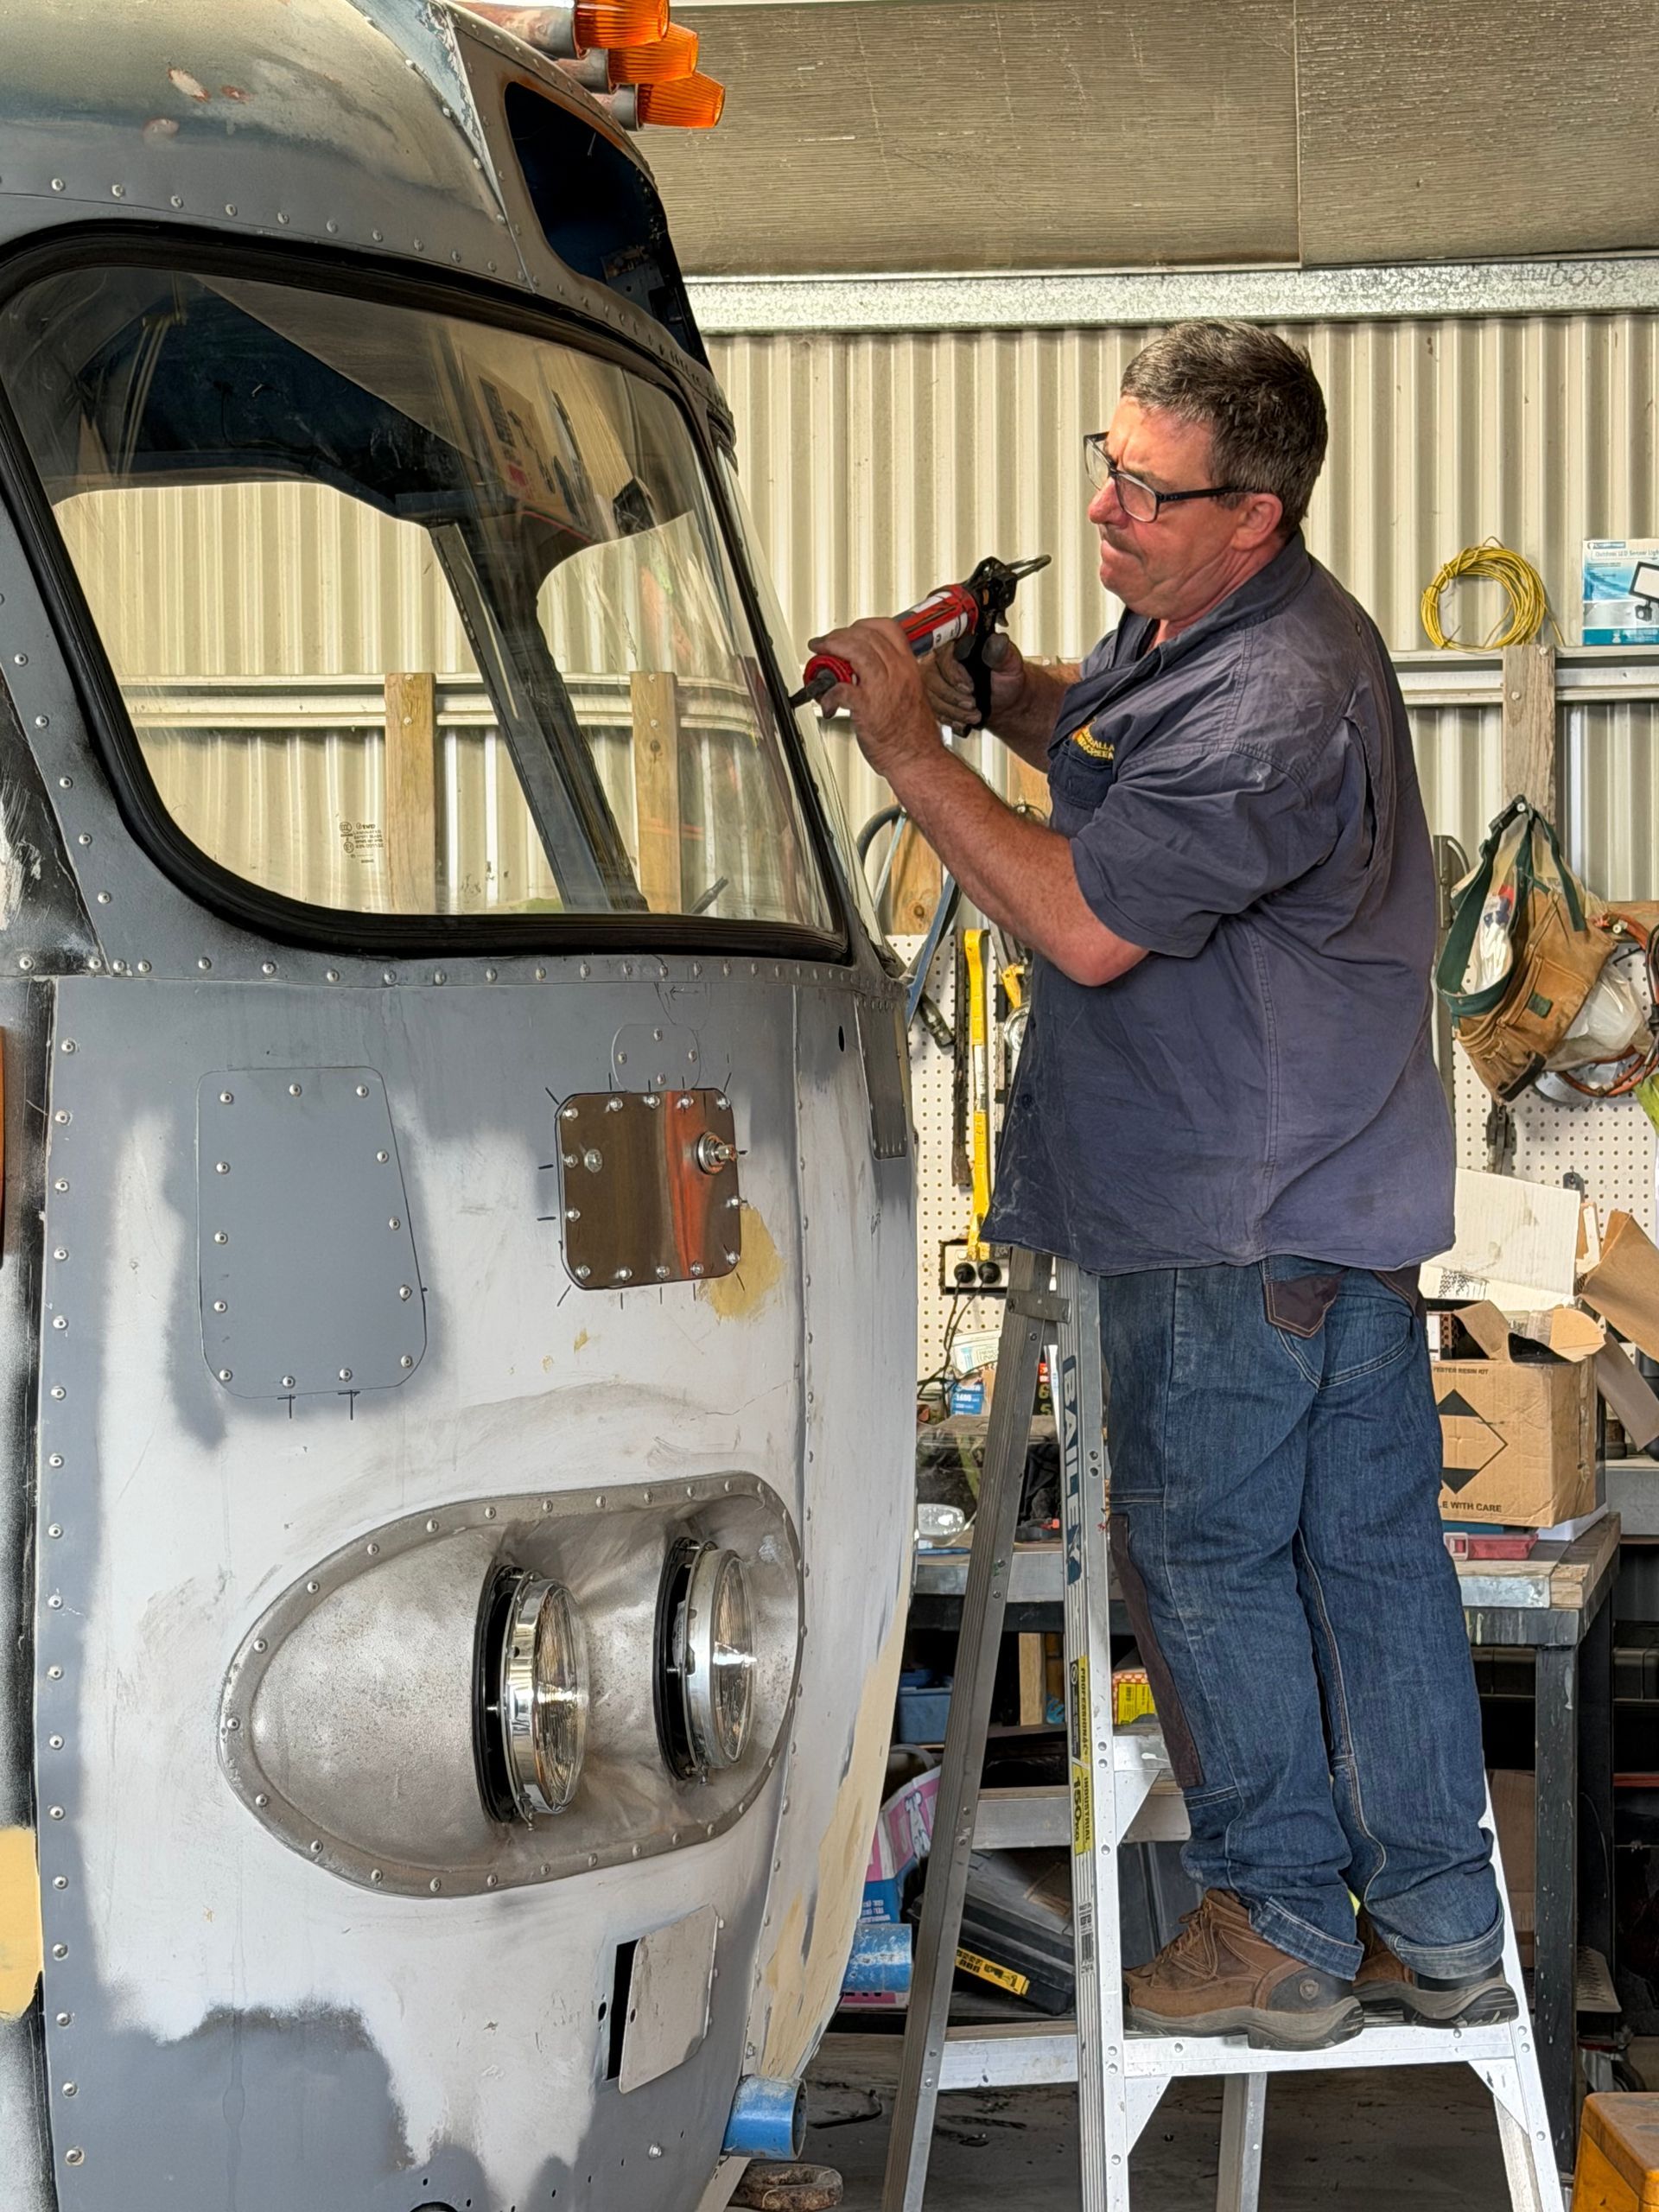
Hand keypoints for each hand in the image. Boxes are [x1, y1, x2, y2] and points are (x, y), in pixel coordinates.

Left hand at [805, 617, 939, 775]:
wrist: (918, 759)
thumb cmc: (914, 736)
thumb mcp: (910, 694)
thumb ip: (891, 678)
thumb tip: (868, 673)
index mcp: (908, 667)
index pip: (887, 628)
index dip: (863, 625)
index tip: (849, 632)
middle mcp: (897, 673)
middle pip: (866, 635)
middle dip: (840, 635)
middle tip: (826, 643)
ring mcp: (883, 688)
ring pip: (855, 651)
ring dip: (832, 649)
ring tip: (820, 656)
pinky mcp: (867, 708)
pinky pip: (842, 689)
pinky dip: (828, 692)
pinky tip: (826, 699)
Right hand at [920, 631, 1028, 733]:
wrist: (1006, 702)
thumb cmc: (1007, 680)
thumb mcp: (1011, 665)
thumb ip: (1002, 653)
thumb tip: (995, 642)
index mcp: (958, 645)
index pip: (942, 653)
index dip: (953, 673)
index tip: (970, 688)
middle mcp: (941, 660)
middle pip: (930, 677)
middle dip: (953, 697)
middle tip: (973, 704)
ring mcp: (935, 680)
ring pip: (930, 697)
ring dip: (953, 711)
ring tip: (974, 714)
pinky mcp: (934, 698)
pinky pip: (932, 711)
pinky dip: (950, 720)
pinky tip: (964, 721)